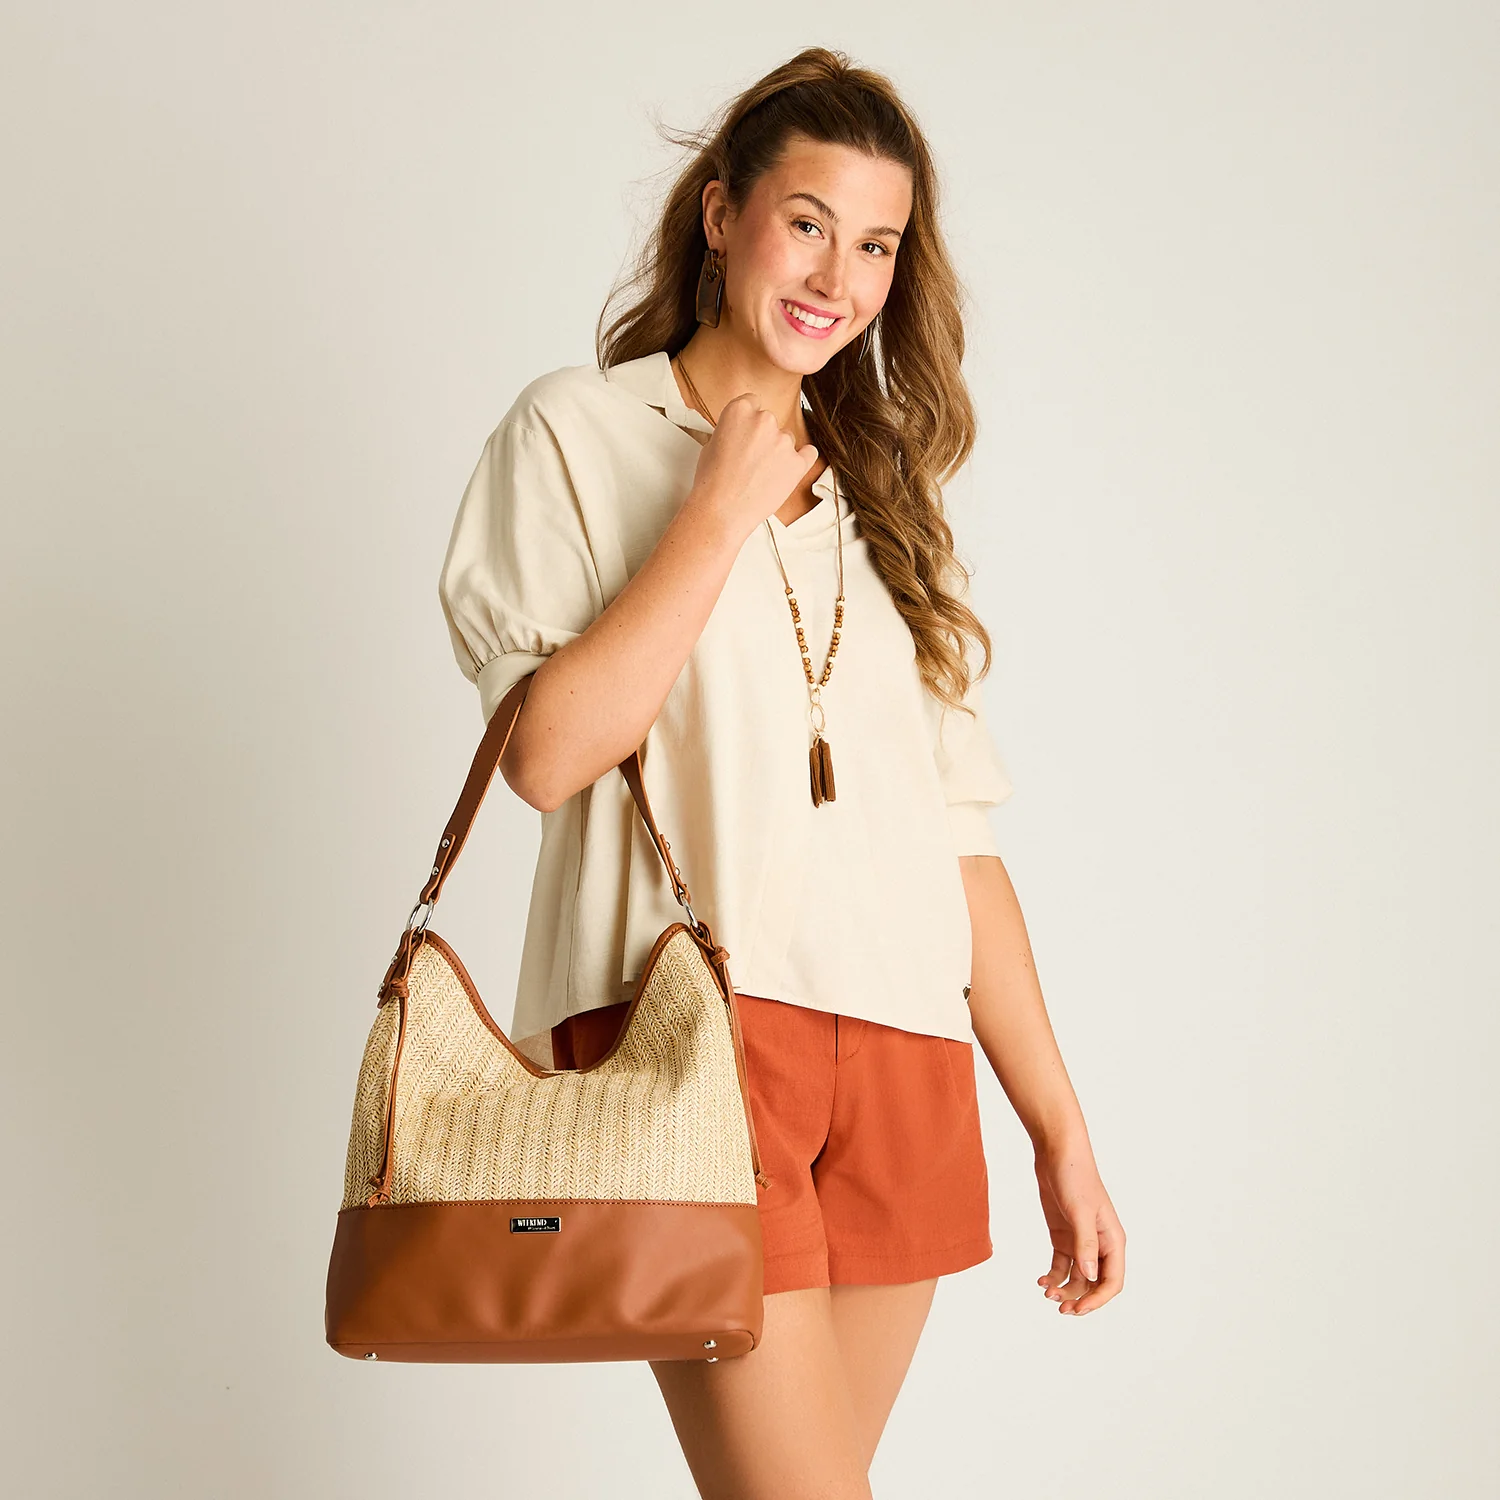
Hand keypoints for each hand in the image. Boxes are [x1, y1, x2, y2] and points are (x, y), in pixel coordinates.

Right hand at [685, 393, 819, 539]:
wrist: (721, 511)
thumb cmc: (712, 482)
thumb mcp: (711, 444)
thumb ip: (732, 430)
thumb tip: (741, 432)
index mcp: (740, 409)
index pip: (753, 402)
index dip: (749, 421)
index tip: (747, 432)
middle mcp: (764, 420)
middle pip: (770, 421)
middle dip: (763, 437)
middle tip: (750, 459)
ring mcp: (783, 441)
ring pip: (786, 439)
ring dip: (778, 452)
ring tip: (760, 474)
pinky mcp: (798, 463)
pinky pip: (809, 453)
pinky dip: (801, 460)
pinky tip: (788, 470)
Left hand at [1032, 1138, 1124, 1315]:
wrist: (1057, 1152)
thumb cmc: (1075, 1176)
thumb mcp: (1080, 1211)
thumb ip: (1085, 1244)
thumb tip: (1090, 1278)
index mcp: (1112, 1240)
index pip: (1112, 1281)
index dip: (1098, 1300)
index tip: (1078, 1309)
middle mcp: (1099, 1244)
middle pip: (1094, 1284)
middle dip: (1079, 1298)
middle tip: (1059, 1308)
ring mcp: (1080, 1240)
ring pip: (1077, 1277)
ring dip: (1064, 1289)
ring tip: (1046, 1293)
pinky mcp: (1063, 1235)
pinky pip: (1061, 1265)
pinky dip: (1053, 1276)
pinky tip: (1041, 1280)